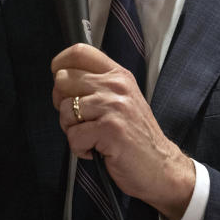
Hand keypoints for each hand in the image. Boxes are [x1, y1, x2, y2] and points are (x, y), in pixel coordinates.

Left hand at [51, 44, 195, 219]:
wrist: (161, 167)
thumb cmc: (136, 137)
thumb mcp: (122, 100)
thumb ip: (97, 85)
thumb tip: (61, 79)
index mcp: (119, 75)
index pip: (80, 52)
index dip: (60, 63)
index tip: (59, 78)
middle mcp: (117, 86)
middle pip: (64, 79)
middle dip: (62, 103)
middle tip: (80, 119)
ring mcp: (114, 106)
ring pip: (64, 110)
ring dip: (72, 130)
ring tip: (92, 137)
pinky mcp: (110, 129)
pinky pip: (73, 136)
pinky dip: (79, 149)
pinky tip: (96, 151)